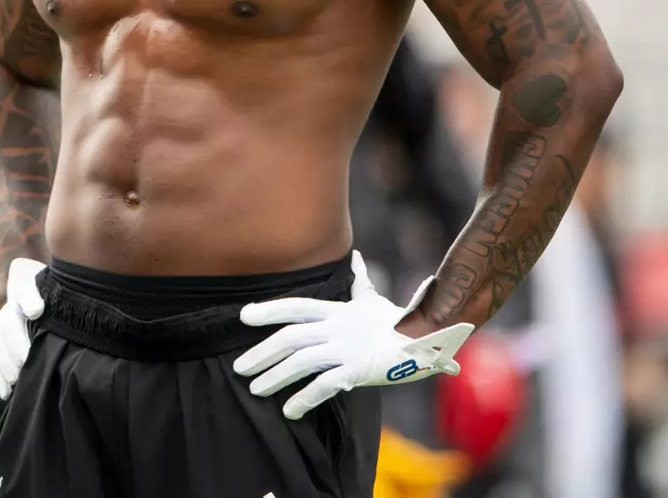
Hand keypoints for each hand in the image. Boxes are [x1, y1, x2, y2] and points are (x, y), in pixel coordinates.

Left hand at [234, 251, 473, 419]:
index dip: (268, 310)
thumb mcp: (373, 298)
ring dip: (275, 377)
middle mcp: (336, 328)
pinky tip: (290, 410)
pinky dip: (305, 398)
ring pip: (301, 362)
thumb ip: (359, 281)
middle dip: (261, 353)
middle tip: (239, 369)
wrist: (428, 339)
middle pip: (290, 337)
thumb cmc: (397, 321)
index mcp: (336, 311)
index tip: (243, 316)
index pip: (295, 307)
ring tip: (256, 390)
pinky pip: (325, 385)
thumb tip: (356, 257)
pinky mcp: (358, 371)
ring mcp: (346, 350)